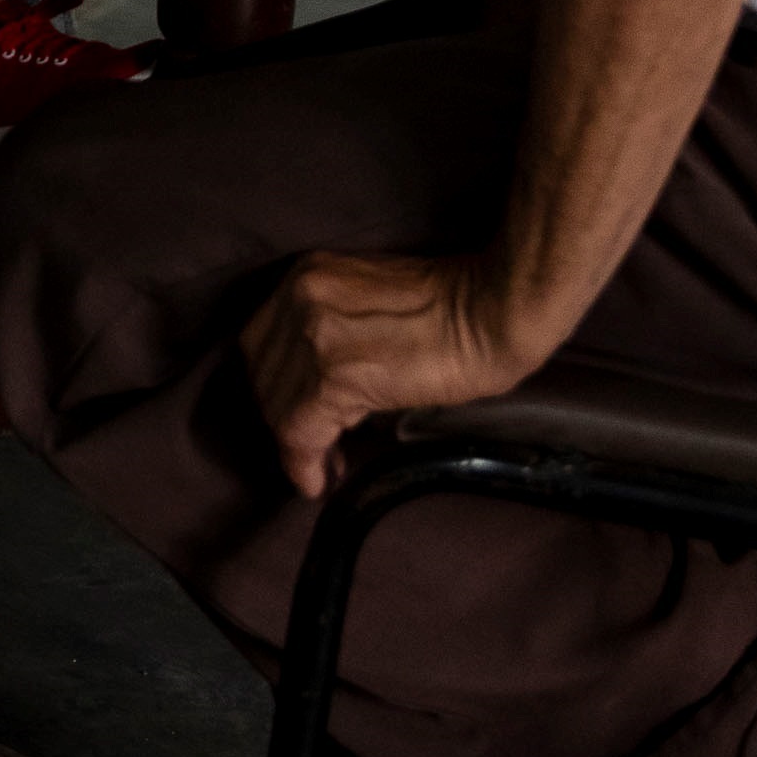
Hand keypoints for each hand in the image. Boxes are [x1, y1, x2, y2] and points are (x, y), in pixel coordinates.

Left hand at [235, 249, 545, 499]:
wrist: (494, 312)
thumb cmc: (454, 307)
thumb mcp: (372, 300)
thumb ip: (334, 326)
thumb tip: (318, 385)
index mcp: (308, 274)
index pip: (264, 341)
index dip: (276, 384)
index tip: (297, 413)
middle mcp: (301, 298)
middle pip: (263, 373)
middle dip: (284, 413)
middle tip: (315, 443)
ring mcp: (314, 335)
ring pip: (277, 407)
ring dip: (298, 442)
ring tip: (327, 464)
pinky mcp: (334, 375)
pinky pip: (299, 432)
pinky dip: (304, 464)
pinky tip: (319, 481)